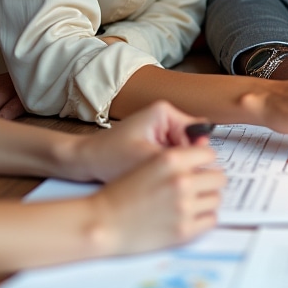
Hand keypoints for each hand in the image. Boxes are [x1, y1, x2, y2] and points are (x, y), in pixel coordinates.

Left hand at [68, 100, 215, 183]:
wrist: (83, 161)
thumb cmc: (109, 157)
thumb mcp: (147, 159)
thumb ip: (178, 158)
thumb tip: (204, 164)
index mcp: (165, 112)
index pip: (196, 133)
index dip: (192, 156)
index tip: (184, 172)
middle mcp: (165, 116)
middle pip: (190, 142)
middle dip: (181, 161)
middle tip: (165, 175)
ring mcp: (160, 128)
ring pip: (182, 151)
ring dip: (172, 165)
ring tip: (155, 175)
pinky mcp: (154, 139)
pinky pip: (171, 155)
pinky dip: (164, 167)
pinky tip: (152, 175)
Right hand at [89, 144, 224, 255]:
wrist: (101, 223)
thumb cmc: (119, 193)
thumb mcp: (147, 162)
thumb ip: (177, 159)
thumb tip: (204, 161)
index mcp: (171, 159)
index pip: (209, 154)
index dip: (204, 161)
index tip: (200, 167)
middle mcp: (181, 181)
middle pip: (219, 177)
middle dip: (209, 181)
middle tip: (198, 186)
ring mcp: (184, 207)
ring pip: (216, 199)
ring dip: (206, 200)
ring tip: (191, 202)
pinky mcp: (183, 231)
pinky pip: (211, 220)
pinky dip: (203, 218)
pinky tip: (190, 216)